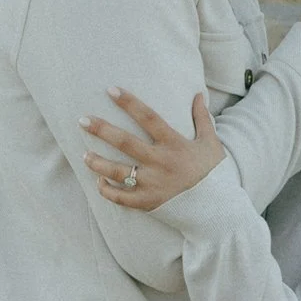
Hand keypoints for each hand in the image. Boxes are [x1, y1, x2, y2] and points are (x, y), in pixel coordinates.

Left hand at [83, 89, 226, 210]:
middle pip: (126, 143)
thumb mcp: (211, 143)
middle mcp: (161, 163)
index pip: (148, 117)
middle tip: (82, 120)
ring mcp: (153, 184)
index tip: (111, 90)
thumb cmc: (214, 173)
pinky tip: (99, 182)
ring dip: (98, 163)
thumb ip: (202, 118)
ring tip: (84, 155)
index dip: (129, 102)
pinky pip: (122, 198)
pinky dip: (108, 191)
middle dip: (102, 130)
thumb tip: (198, 94)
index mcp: (175, 144)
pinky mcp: (148, 203)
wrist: (217, 210)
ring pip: (118, 172)